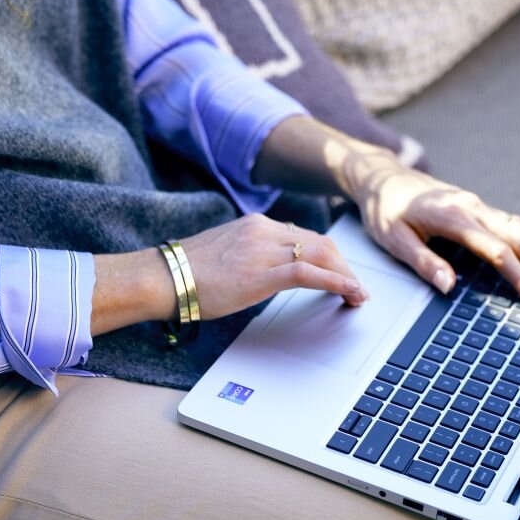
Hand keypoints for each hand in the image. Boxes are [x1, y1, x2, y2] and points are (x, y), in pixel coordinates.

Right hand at [91, 214, 367, 335]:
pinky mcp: (262, 272)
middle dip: (344, 267)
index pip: (305, 237)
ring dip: (346, 277)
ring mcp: (264, 249)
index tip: (340, 272)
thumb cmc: (185, 274)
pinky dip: (337, 283)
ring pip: (322, 255)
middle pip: (321, 243)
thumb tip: (266, 272)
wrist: (161, 277)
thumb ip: (249, 256)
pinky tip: (350, 293)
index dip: (330, 256)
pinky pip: (310, 274)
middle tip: (355, 288)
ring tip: (358, 295)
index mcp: (255, 225)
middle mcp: (264, 230)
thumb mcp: (224, 256)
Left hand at [337, 144, 519, 306]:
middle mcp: (472, 208)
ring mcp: (478, 205)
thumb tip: (448, 286)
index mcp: (454, 217)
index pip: (496, 250)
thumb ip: (423, 262)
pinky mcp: (478, 206)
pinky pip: (514, 221)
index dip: (519, 275)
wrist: (383, 178)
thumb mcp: (394, 240)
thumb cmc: (385, 210)